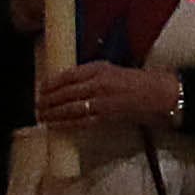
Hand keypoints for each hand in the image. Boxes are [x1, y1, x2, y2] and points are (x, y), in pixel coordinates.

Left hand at [35, 61, 182, 136]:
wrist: (156, 94)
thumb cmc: (136, 81)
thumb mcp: (111, 70)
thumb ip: (91, 74)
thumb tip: (68, 83)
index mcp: (98, 69)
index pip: (68, 75)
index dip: (51, 83)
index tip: (41, 88)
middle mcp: (97, 83)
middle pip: (65, 92)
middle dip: (48, 100)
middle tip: (37, 105)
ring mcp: (100, 101)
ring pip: (69, 108)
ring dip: (53, 113)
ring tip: (41, 116)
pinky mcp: (105, 116)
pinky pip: (80, 121)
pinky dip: (65, 124)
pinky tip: (55, 125)